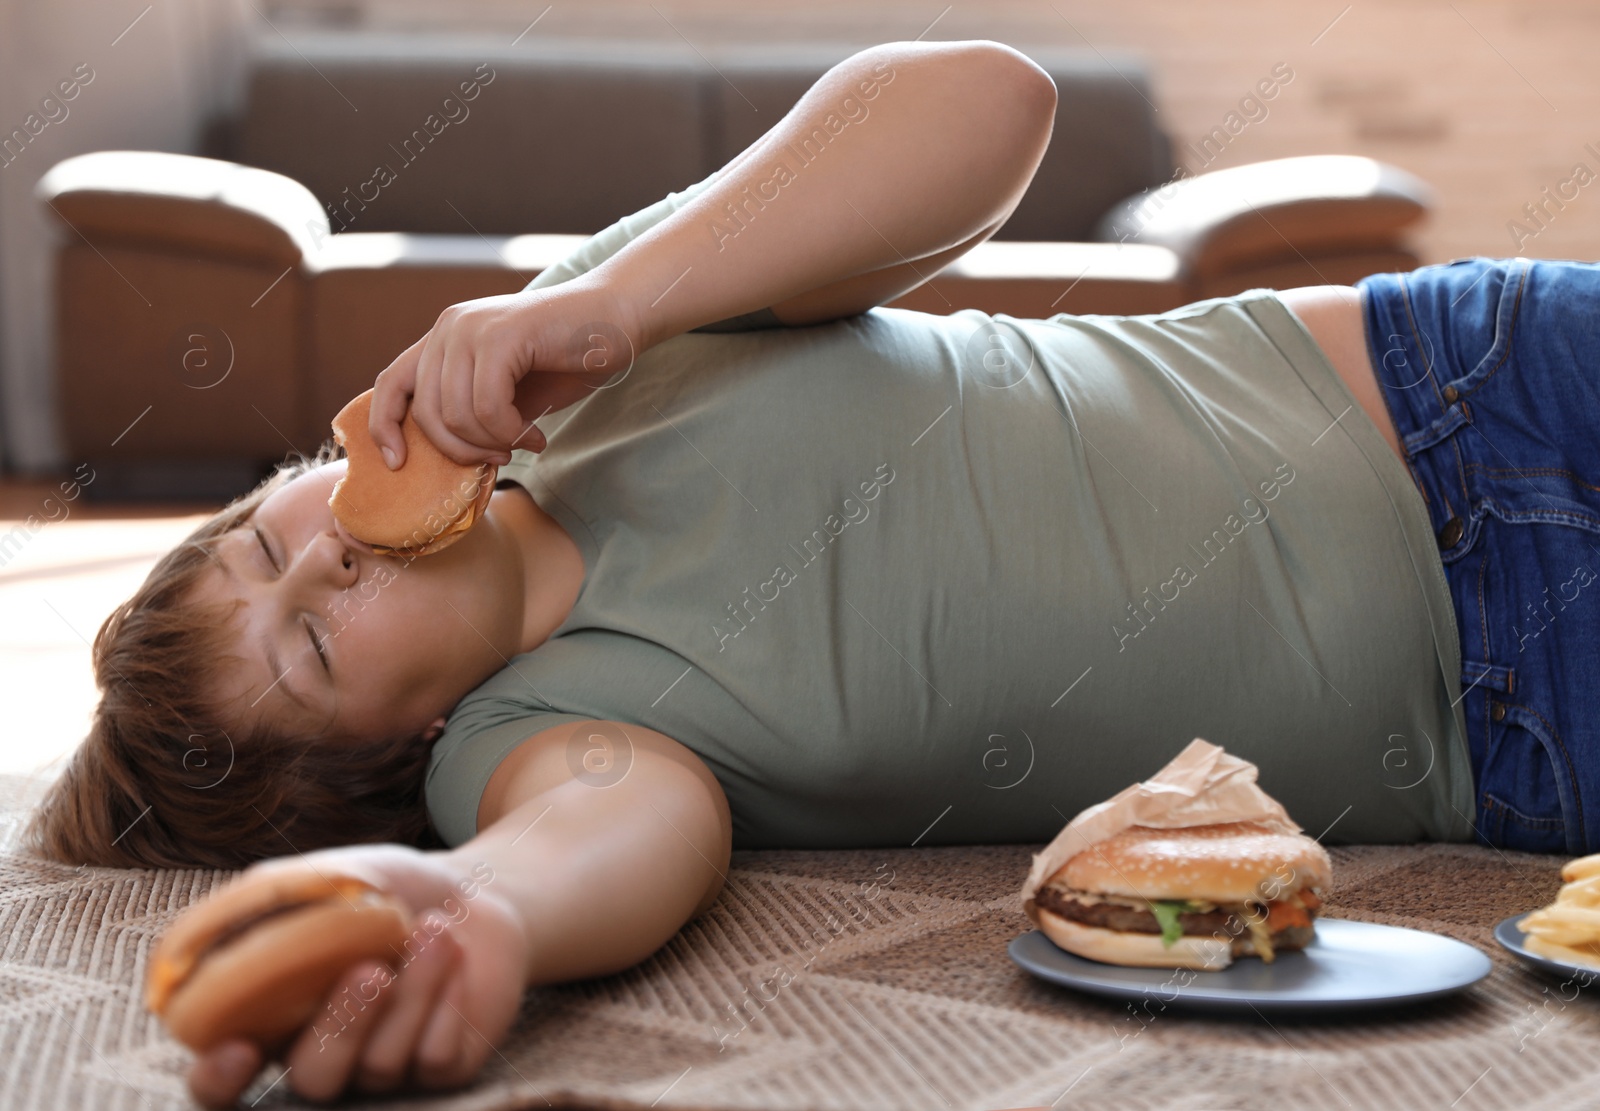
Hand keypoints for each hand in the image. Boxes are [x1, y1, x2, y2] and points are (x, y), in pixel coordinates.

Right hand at [183, 845, 527, 1107]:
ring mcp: (383, 1068)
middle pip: (313, 1080)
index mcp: (274, 1021)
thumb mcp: (321, 880)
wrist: (473, 888)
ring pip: (381, 1064)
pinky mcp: (440, 1068)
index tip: (238, 1051)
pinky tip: (453, 953)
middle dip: (342, 1027)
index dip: (218, 1082)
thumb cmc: (385, 888)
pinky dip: (447, 999)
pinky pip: (435, 1058)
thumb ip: (259, 906)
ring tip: (434, 928)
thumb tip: (190, 942)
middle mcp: (324, 1056)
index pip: (221, 1086)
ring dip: (411, 990)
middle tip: (371, 970)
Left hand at [370, 275, 641, 467]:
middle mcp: (449, 327)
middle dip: (462, 450)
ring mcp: (472, 328)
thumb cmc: (568, 357)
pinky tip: (536, 435)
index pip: (391, 383)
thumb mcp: (509, 390)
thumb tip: (445, 454)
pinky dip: (512, 433)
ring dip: (494, 443)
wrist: (617, 317)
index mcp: (444, 337)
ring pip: (457, 415)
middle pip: (426, 412)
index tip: (398, 464)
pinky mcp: (500, 336)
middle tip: (500, 459)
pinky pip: (488, 408)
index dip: (383, 426)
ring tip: (525, 442)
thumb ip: (472, 409)